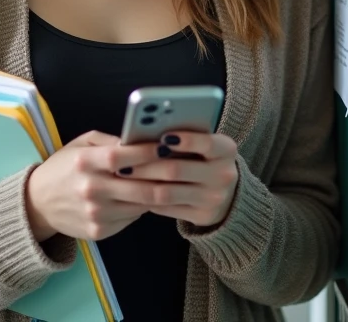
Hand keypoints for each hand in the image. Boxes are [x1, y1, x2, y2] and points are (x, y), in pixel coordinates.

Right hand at [26, 131, 160, 241]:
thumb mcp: (80, 144)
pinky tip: (145, 197)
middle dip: (165, 177)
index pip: (122, 156)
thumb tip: (140, 140)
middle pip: (139, 185)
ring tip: (171, 183)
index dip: (148, 151)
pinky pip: (131, 217)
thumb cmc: (64, 168)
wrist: (38, 203)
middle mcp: (90, 189)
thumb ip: (110, 141)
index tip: (167, 146)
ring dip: (158, 193)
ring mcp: (96, 213)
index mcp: (84, 162)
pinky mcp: (99, 230)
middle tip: (183, 168)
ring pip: (141, 204)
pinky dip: (141, 207)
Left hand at [125, 131, 239, 227]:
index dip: (185, 140)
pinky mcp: (202, 216)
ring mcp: (214, 198)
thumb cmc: (205, 158)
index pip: (207, 143)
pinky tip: (133, 190)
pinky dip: (147, 199)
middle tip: (121, 160)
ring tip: (123, 174)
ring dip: (141, 182)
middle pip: (177, 169)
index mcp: (226, 150)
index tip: (162, 135)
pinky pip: (167, 208)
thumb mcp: (205, 144)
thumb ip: (183, 136)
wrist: (227, 193)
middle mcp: (224, 175)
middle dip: (146, 164)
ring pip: (167, 192)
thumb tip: (146, 130)